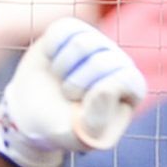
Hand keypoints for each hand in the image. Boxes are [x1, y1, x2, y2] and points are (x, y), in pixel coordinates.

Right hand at [0, 17, 146, 166]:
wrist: (34, 115)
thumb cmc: (63, 128)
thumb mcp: (79, 137)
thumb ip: (97, 121)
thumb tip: (106, 87)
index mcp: (132, 88)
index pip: (124, 79)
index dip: (97, 96)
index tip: (84, 110)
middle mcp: (119, 61)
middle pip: (100, 61)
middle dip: (75, 84)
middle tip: (68, 97)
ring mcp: (96, 42)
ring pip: (81, 42)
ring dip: (62, 68)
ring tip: (61, 81)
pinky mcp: (73, 29)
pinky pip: (61, 30)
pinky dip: (50, 50)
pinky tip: (53, 62)